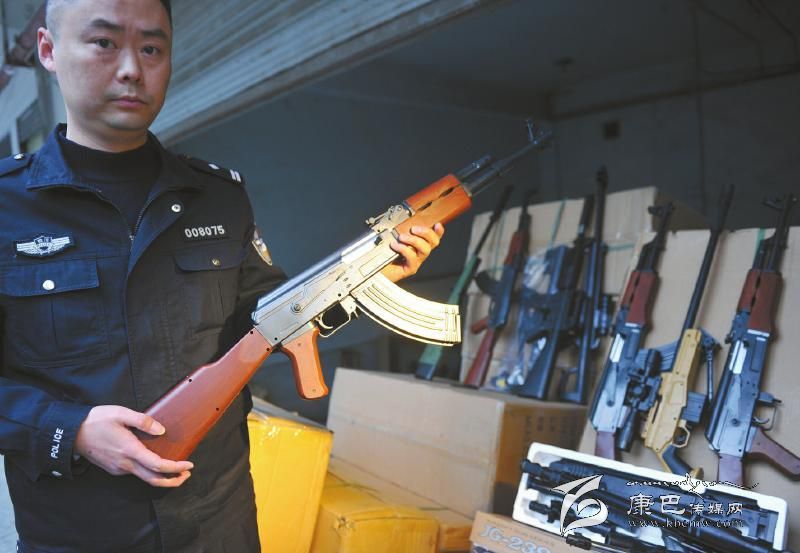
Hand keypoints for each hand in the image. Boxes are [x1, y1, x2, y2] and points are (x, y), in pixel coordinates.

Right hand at [75, 405, 193, 487]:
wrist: (71, 433)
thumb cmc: (96, 421)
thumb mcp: (121, 413)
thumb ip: (143, 421)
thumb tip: (161, 430)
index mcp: (130, 450)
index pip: (158, 465)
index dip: (175, 467)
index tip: (189, 464)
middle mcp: (125, 464)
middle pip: (153, 479)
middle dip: (173, 480)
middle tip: (187, 474)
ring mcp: (118, 468)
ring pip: (144, 477)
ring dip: (161, 476)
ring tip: (175, 469)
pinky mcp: (114, 468)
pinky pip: (135, 473)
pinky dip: (149, 471)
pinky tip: (154, 463)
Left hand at [381, 223, 444, 282]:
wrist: (374, 269)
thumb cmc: (382, 254)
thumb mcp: (392, 238)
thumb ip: (399, 230)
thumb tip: (401, 218)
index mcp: (417, 245)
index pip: (433, 238)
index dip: (438, 231)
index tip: (437, 224)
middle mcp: (419, 253)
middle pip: (433, 243)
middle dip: (426, 233)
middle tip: (413, 229)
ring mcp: (416, 262)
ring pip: (425, 250)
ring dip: (414, 240)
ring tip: (401, 237)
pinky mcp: (410, 269)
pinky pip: (413, 258)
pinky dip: (404, 249)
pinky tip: (395, 245)